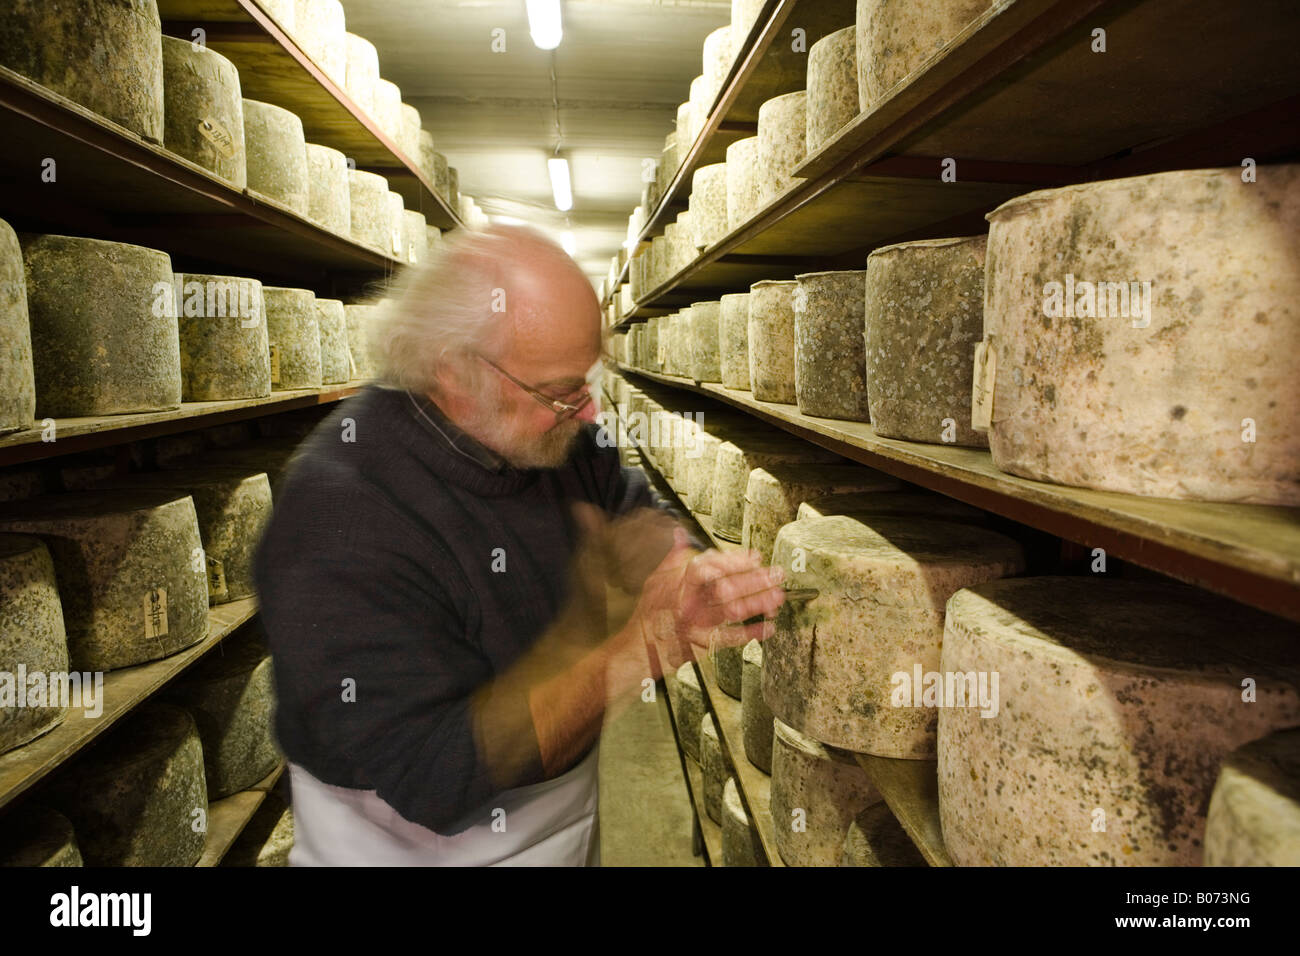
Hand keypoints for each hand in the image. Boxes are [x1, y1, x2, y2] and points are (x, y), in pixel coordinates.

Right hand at [625, 528, 785, 677]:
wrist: (638, 647)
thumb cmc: (650, 612)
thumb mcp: (656, 579)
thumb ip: (673, 557)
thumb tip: (679, 534)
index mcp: (677, 582)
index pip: (709, 566)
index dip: (734, 561)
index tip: (756, 558)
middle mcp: (685, 602)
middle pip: (724, 587)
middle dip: (754, 580)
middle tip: (777, 576)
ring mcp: (693, 624)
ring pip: (730, 611)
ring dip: (757, 603)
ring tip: (778, 597)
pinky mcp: (700, 644)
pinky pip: (730, 638)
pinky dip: (751, 633)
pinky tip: (768, 627)